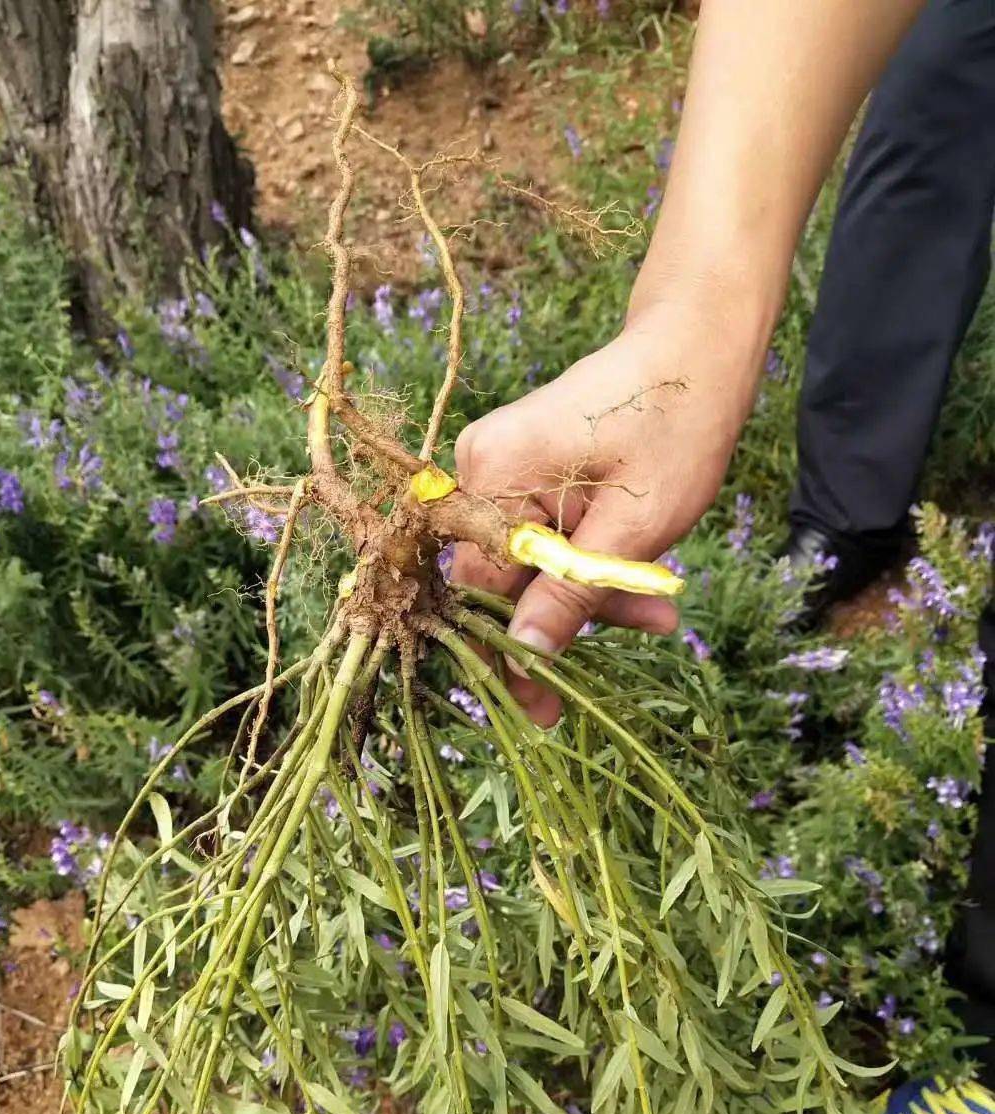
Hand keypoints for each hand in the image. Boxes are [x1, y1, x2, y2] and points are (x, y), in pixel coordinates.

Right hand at [451, 286, 767, 724]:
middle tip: (646, 628)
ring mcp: (497, 466)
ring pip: (528, 563)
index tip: (543, 710)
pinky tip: (638, 574)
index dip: (511, 653)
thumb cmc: (674, 425)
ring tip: (659, 606)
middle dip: (569, 616)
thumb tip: (522, 660)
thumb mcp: (633, 529)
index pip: (480, 591)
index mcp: (494, 476)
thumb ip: (570, 596)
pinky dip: (586, 559)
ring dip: (588, 591)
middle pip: (503, 579)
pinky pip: (541, 536)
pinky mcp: (520, 468)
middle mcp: (477, 468)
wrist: (694, 345)